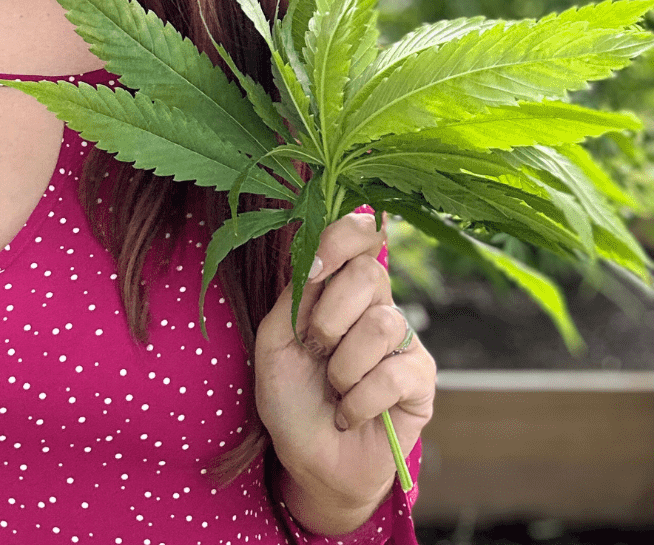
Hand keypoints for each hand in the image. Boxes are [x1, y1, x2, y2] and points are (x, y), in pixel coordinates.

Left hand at [254, 212, 435, 535]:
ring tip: (333, 389)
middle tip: (315, 351)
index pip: (358, 235)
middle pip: (369, 272)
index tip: (313, 269)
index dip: (342, 237)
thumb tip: (318, 257)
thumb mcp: (275, 340)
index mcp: (339, 285)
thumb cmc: (290, 397)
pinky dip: (359, 400)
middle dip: (328, 318)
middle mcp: (376, 304)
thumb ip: (296, 296)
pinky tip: (349, 413)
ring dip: (342, 366)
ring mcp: (403, 340)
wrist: (309, 460)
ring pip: (381, 324)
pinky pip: (395, 373)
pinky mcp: (421, 379)